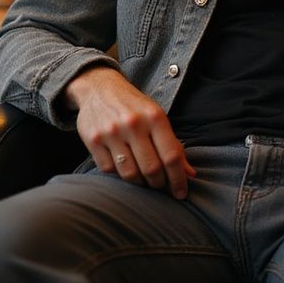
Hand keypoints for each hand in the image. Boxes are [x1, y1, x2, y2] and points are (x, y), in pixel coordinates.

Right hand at [65, 66, 195, 197]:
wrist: (100, 88)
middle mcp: (134, 124)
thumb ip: (173, 144)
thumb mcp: (157, 117)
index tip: (181, 194)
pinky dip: (119, 175)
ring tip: (143, 180)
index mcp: (155, 117)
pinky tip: (124, 168)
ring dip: (140, 183)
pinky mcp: (93, 140)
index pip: (171, 156)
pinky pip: (109, 170)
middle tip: (160, 185)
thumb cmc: (135, 106)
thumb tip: (190, 174)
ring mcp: (112, 132)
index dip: (178, 179)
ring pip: (130, 174)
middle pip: (151, 168)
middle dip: (159, 184)